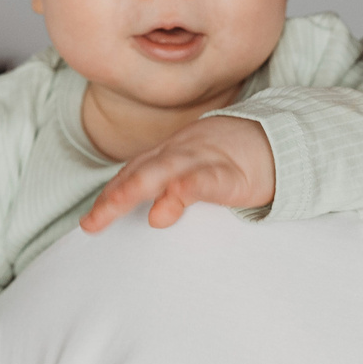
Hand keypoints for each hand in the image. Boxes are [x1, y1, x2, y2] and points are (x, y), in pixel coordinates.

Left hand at [80, 114, 273, 231]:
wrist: (273, 139)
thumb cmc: (226, 162)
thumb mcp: (193, 175)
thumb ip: (170, 196)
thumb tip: (151, 219)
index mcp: (167, 157)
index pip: (131, 174)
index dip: (109, 196)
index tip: (89, 224)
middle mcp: (178, 155)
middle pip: (140, 173)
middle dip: (114, 196)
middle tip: (92, 222)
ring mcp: (202, 160)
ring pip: (166, 170)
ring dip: (139, 186)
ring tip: (118, 204)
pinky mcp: (230, 173)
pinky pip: (207, 178)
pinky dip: (189, 186)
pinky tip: (176, 196)